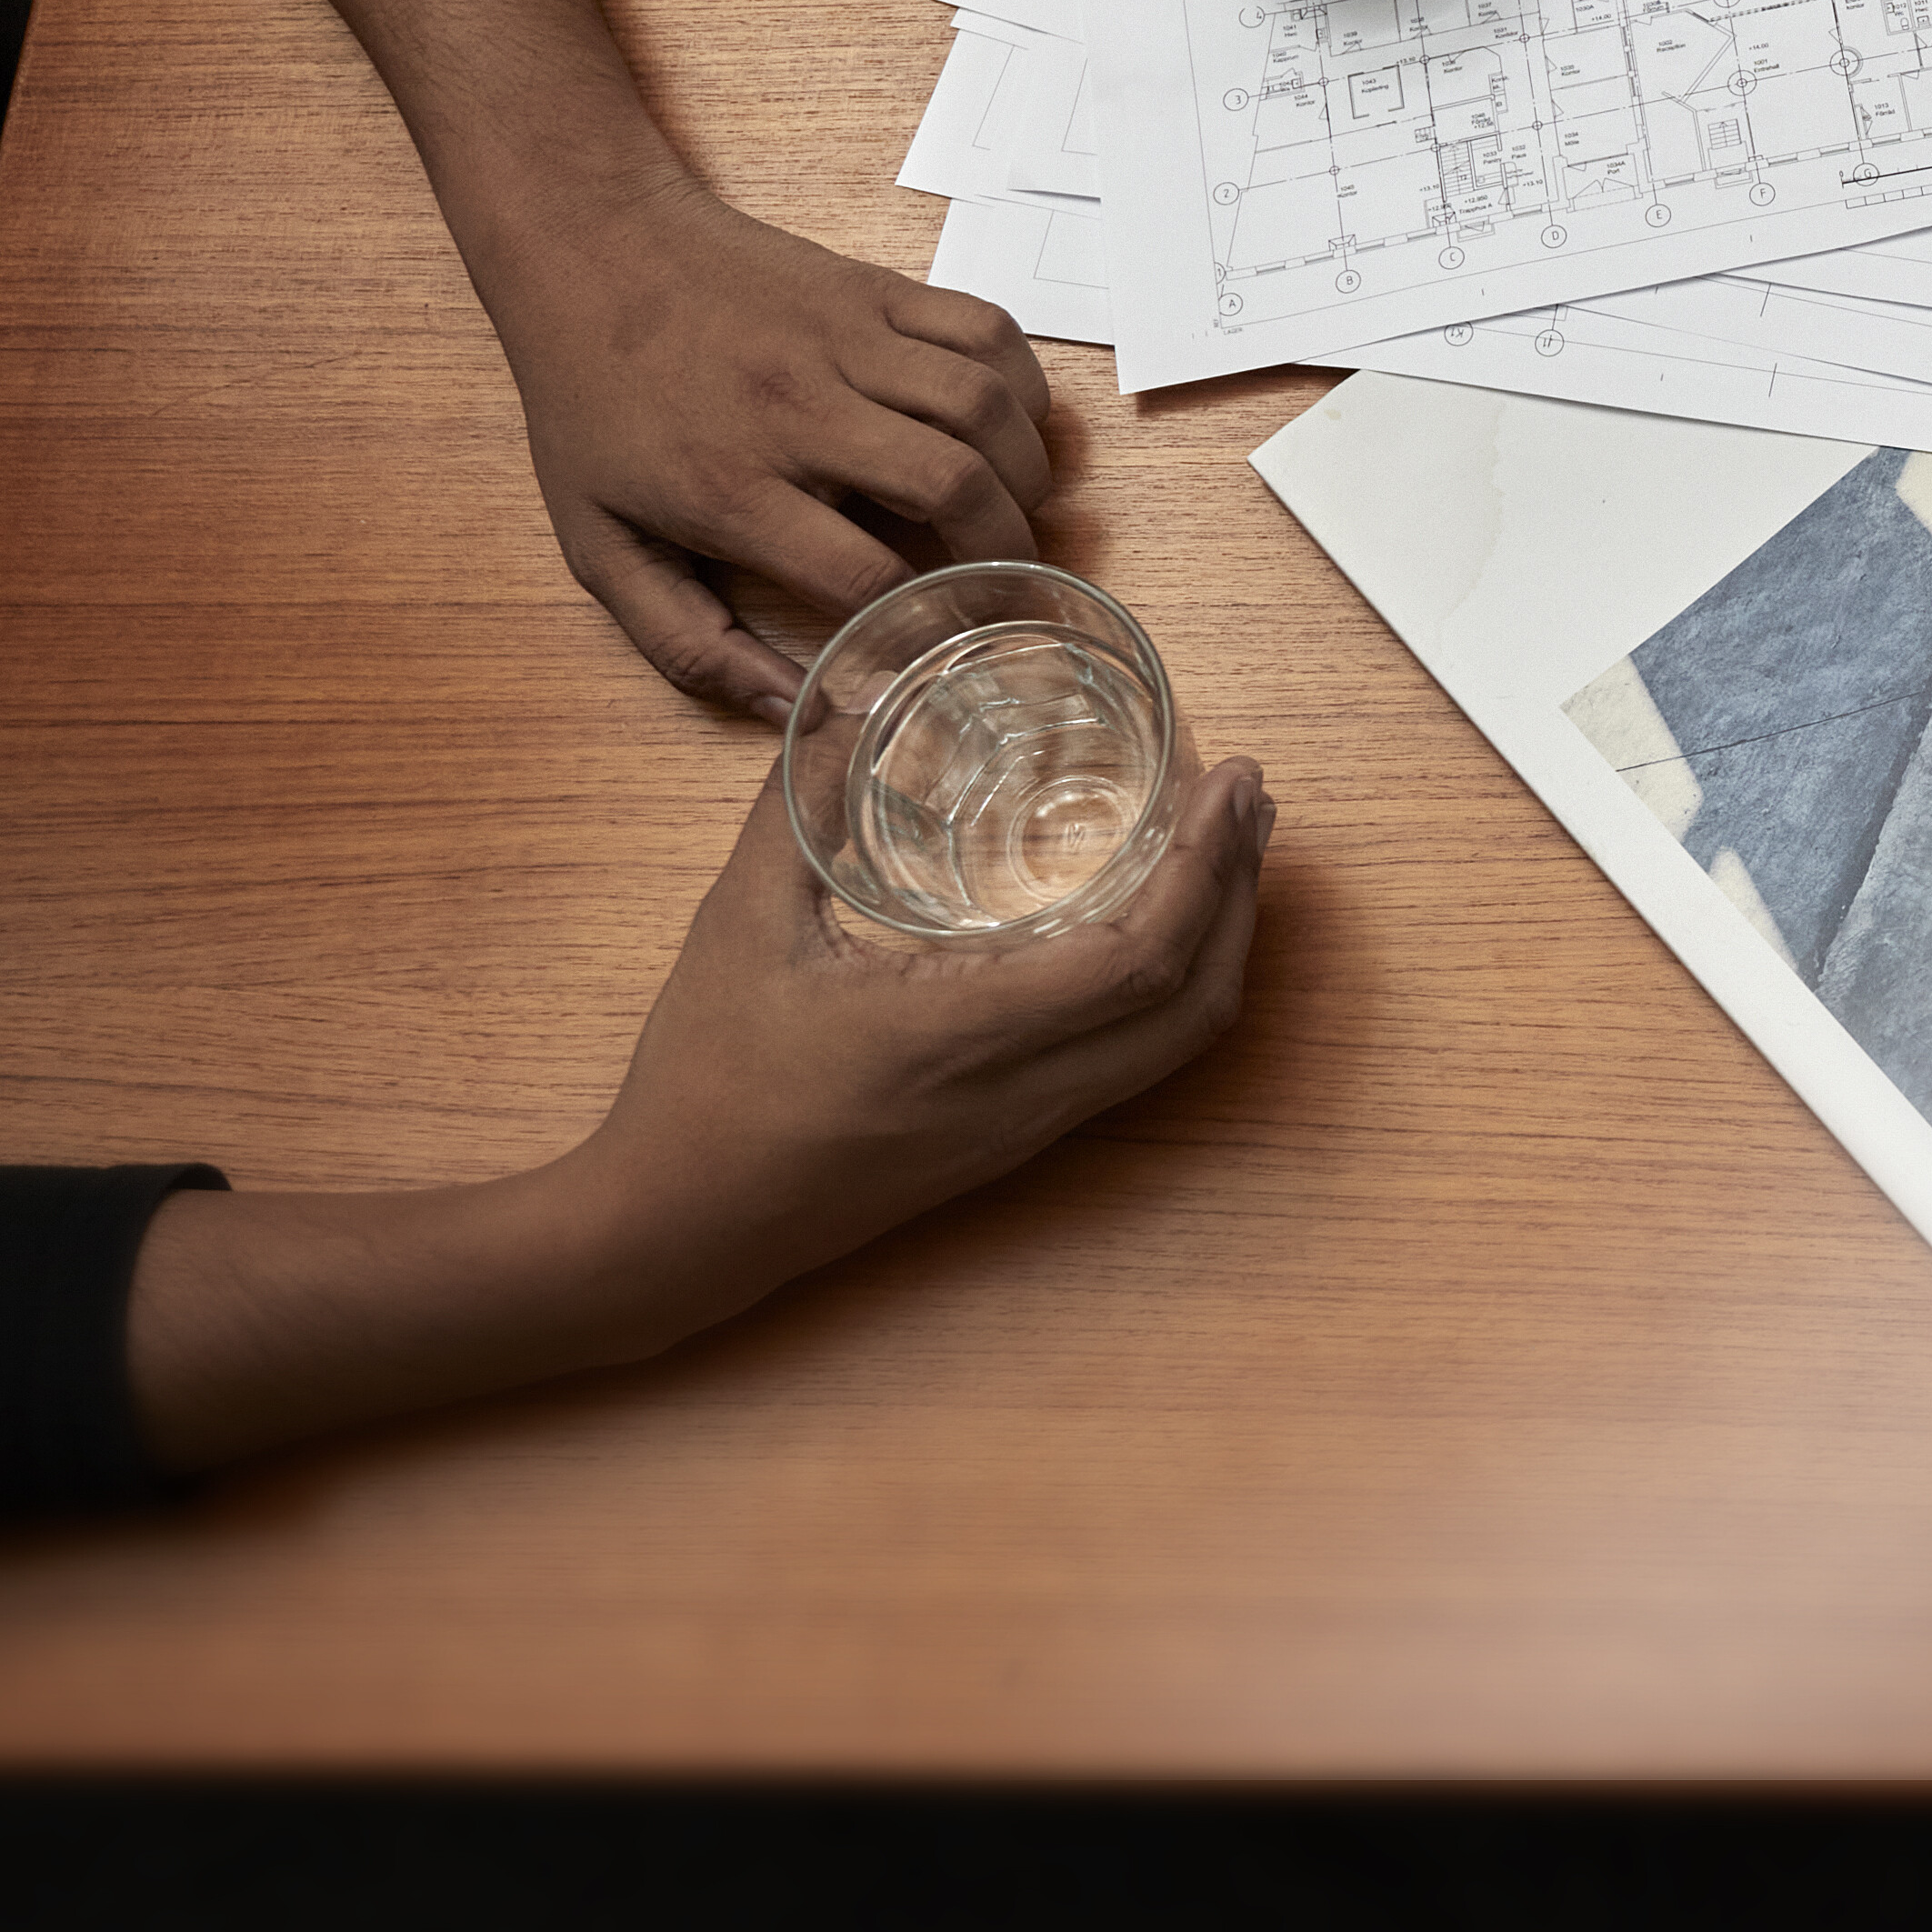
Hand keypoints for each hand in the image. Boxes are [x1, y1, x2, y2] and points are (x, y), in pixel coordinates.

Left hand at [471, 174, 1061, 720]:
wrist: (588, 248)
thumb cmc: (593, 402)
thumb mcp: (600, 544)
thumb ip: (686, 643)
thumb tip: (792, 710)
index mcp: (729, 486)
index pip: (862, 575)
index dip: (917, 625)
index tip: (940, 648)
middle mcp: (797, 409)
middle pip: (952, 485)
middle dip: (1004, 551)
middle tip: (1009, 583)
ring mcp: (844, 339)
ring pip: (986, 406)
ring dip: (1027, 472)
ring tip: (1018, 509)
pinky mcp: (875, 289)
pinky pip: (989, 331)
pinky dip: (1023, 385)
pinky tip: (1008, 426)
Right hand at [573, 752, 1275, 1298]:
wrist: (681, 1228)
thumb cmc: (706, 1082)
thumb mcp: (742, 924)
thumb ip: (801, 806)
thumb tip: (849, 702)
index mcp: (965, 1036)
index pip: (1142, 962)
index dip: (1208, 868)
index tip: (1233, 783)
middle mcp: (1023, 1093)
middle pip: (1197, 1008)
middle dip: (1243, 895)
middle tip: (1250, 801)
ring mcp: (1028, 1126)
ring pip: (1177, 1045)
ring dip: (1223, 943)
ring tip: (1225, 850)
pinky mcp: (1017, 1141)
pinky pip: (1136, 1064)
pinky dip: (1177, 988)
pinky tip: (1157, 928)